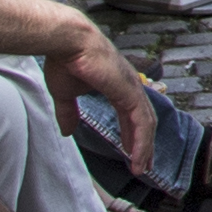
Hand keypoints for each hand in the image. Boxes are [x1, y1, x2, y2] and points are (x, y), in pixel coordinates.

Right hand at [51, 25, 160, 168]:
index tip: (131, 152)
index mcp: (116, 85)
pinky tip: (138, 156)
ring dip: (145, 147)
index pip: (131, 114)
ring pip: (146, 124)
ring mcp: (132, 88)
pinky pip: (142, 122)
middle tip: (144, 165)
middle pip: (144, 120)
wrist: (66, 43)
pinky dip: (142, 141)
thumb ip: (68, 113)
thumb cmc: (64, 61)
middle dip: (144, 144)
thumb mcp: (65, 94)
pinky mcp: (130, 92)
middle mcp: (129, 86)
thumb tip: (67, 132)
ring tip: (142, 168)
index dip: (131, 134)